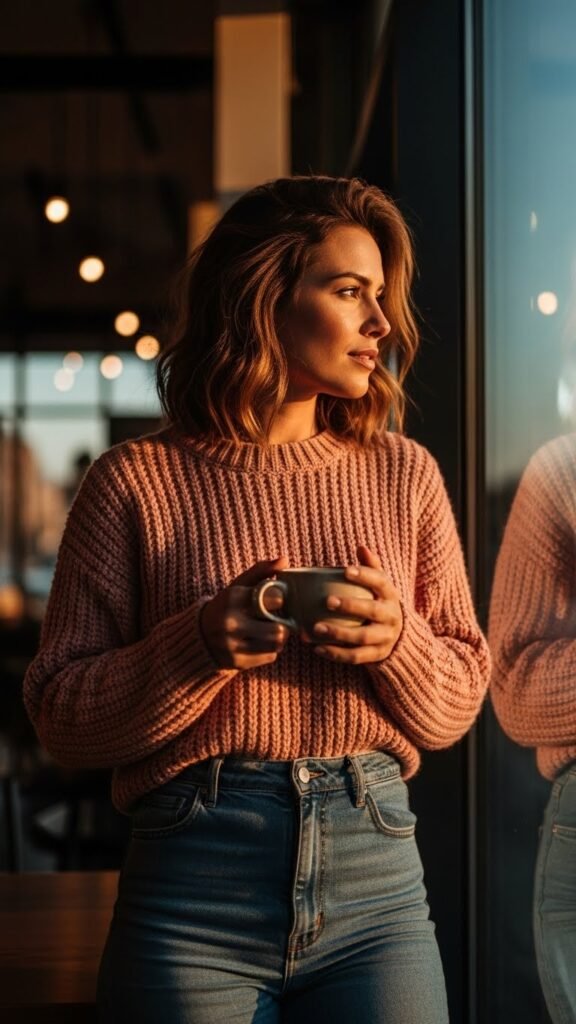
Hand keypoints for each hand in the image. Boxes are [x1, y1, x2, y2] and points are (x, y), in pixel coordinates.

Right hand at [199, 556, 290, 668]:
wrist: (199, 636)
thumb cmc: (226, 606)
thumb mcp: (238, 586)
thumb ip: (261, 571)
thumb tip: (285, 559)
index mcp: (233, 598)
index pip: (275, 599)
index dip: (281, 600)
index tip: (277, 600)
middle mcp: (231, 622)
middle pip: (279, 628)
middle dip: (283, 624)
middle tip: (278, 620)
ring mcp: (233, 645)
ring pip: (276, 644)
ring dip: (278, 639)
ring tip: (271, 632)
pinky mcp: (237, 662)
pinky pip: (270, 657)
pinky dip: (270, 651)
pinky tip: (260, 643)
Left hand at [312, 545, 402, 663]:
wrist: (399, 637)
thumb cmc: (380, 603)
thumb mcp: (380, 587)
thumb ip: (371, 567)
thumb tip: (361, 547)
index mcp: (391, 596)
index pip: (381, 582)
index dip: (365, 575)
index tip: (345, 570)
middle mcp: (391, 617)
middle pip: (373, 611)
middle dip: (351, 605)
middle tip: (327, 601)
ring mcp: (385, 638)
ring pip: (362, 637)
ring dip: (339, 633)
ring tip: (316, 627)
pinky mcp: (376, 656)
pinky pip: (355, 657)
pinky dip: (335, 653)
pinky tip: (317, 648)